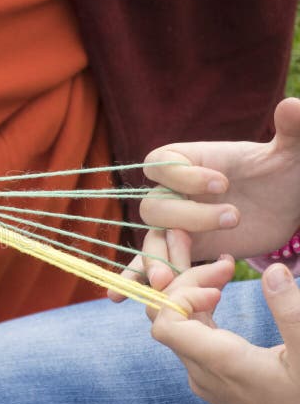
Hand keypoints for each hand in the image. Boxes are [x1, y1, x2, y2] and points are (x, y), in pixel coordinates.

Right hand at [109, 98, 299, 300]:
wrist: (286, 204)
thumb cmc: (285, 171)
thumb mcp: (292, 151)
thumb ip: (292, 129)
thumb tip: (293, 106)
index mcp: (189, 161)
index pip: (162, 164)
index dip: (185, 176)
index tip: (223, 184)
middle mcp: (174, 192)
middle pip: (154, 207)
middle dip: (186, 218)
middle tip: (232, 221)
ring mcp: (175, 224)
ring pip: (151, 240)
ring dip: (156, 260)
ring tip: (171, 281)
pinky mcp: (182, 251)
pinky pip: (152, 263)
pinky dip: (134, 278)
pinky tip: (119, 297)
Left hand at [152, 261, 299, 403]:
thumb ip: (291, 314)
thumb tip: (272, 271)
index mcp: (219, 363)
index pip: (165, 323)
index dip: (181, 295)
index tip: (219, 287)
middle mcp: (201, 370)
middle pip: (167, 317)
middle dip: (187, 284)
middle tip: (225, 266)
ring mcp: (203, 374)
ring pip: (177, 324)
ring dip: (194, 294)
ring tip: (225, 272)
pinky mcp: (211, 375)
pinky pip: (190, 335)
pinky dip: (200, 310)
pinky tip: (220, 294)